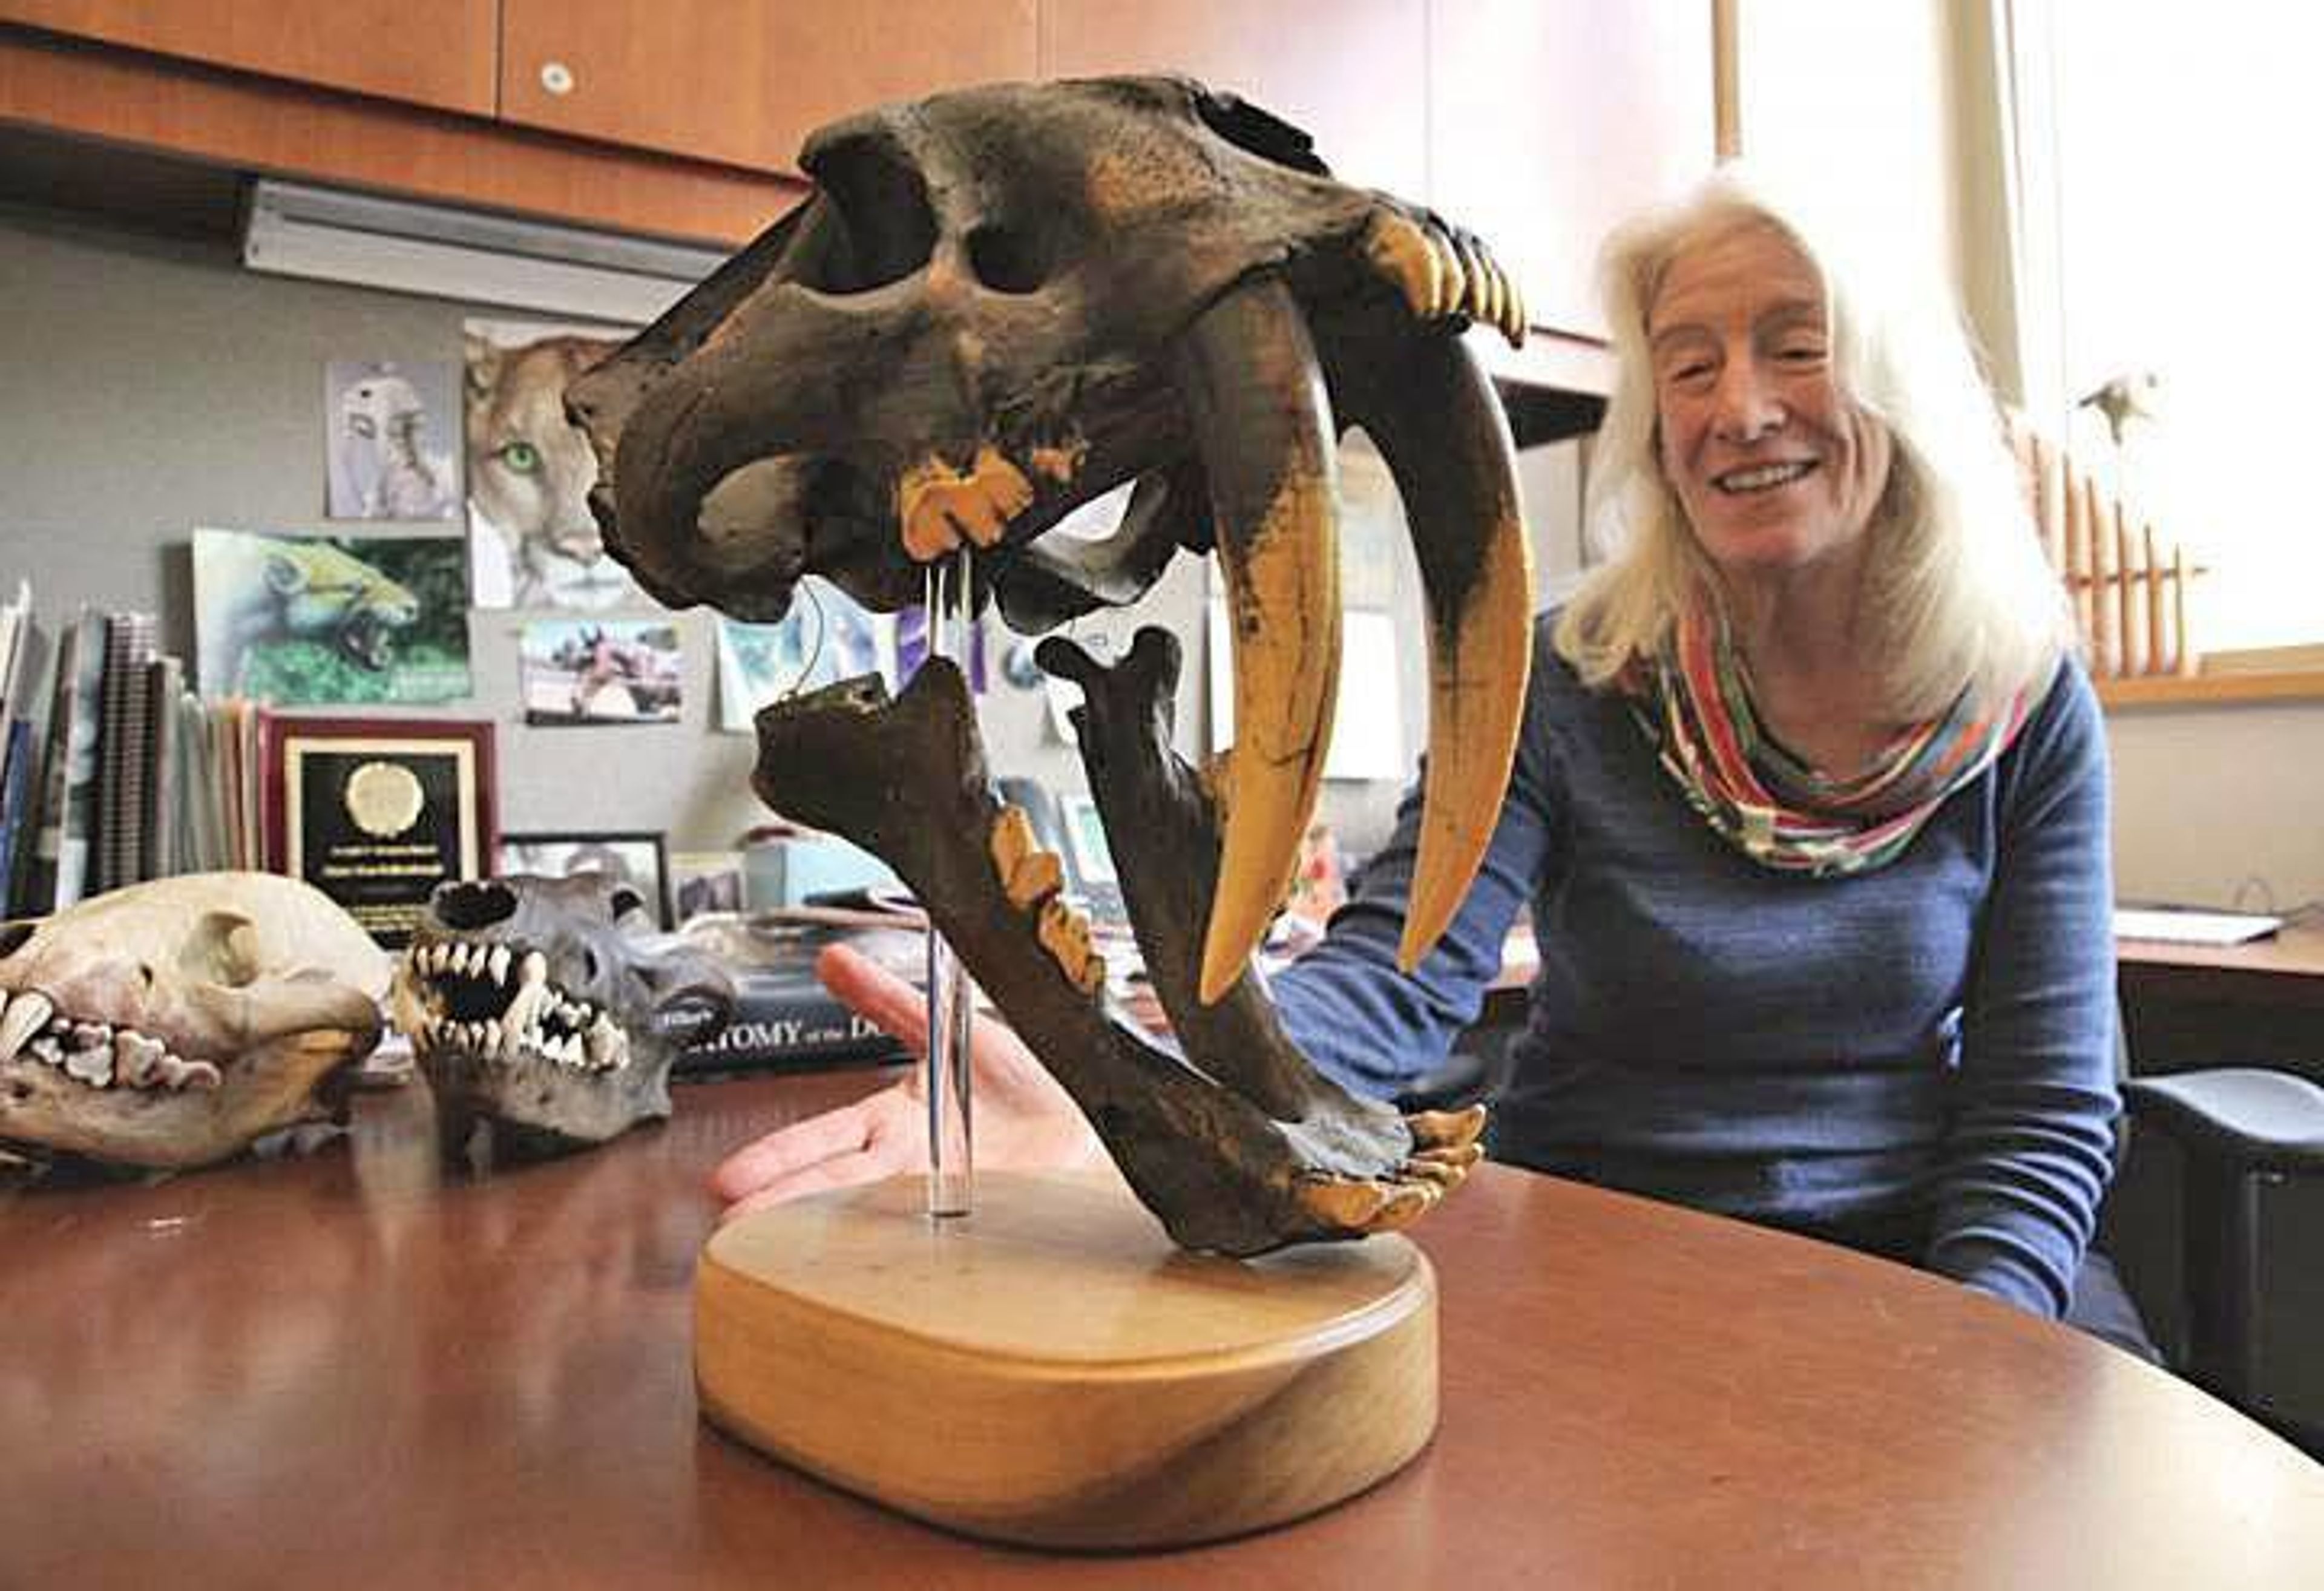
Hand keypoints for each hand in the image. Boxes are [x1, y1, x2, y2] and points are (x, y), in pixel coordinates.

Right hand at [708, 942, 1103, 1219]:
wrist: (1091, 1117)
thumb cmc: (1024, 1080)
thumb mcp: (949, 1028)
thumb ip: (889, 998)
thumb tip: (832, 960)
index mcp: (896, 1123)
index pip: (823, 1142)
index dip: (777, 1159)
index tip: (729, 1181)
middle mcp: (909, 1164)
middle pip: (833, 1185)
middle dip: (781, 1202)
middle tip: (730, 1227)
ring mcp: (942, 1190)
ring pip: (872, 1209)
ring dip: (827, 1225)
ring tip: (776, 1247)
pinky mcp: (981, 1208)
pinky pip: (934, 1223)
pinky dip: (900, 1241)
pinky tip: (862, 1259)